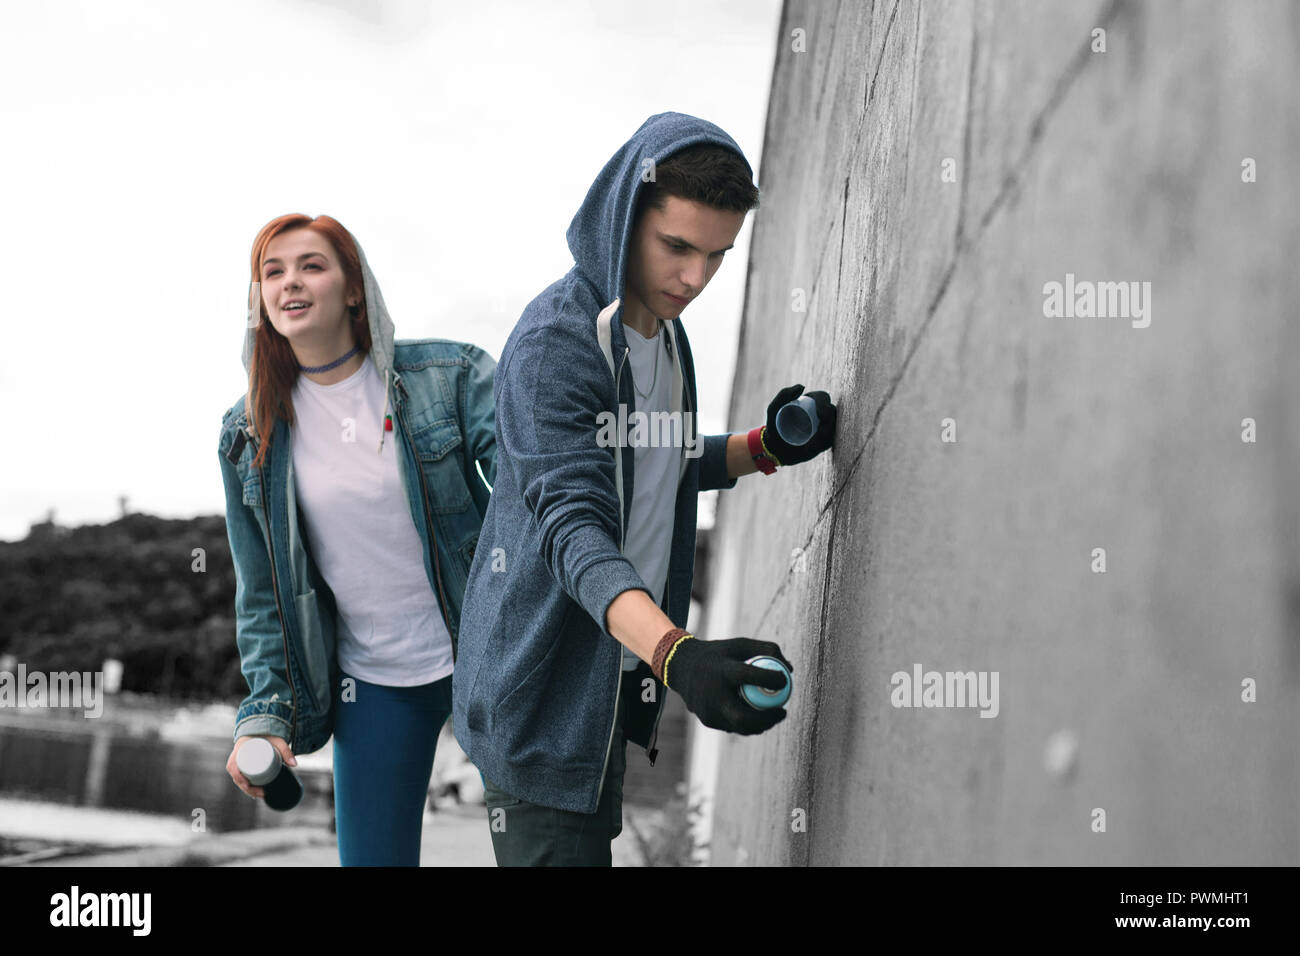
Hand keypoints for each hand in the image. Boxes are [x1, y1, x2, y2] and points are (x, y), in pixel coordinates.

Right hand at [227, 735, 294, 798]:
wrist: (264, 727)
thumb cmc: (269, 733)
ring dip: (247, 789)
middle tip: (262, 793)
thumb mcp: (277, 741)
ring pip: (238, 778)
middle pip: (236, 776)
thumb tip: (295, 765)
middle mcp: (236, 756)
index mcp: (240, 748)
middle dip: (247, 788)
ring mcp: (239, 761)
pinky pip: (240, 776)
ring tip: (261, 794)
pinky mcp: (243, 764)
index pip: (233, 766)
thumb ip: (286, 751)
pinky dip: (245, 785)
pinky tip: (253, 793)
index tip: (248, 785)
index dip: (239, 778)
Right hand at [664, 636, 792, 734]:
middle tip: (783, 712)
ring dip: (761, 724)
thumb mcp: (741, 645)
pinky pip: (733, 726)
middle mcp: (712, 694)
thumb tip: (789, 669)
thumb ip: (767, 650)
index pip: (748, 676)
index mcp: (721, 671)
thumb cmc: (719, 654)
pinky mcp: (707, 721)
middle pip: (744, 717)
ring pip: (740, 726)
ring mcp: (708, 711)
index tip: (785, 682)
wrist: (682, 667)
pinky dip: (746, 722)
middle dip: (768, 719)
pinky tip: (755, 715)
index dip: (770, 680)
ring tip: (773, 715)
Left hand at [761, 384, 836, 466]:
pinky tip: (811, 448)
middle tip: (820, 430)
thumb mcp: (773, 410)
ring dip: (827, 434)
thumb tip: (802, 387)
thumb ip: (783, 395)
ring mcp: (823, 428)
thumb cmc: (774, 426)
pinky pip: (829, 442)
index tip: (819, 414)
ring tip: (813, 442)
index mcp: (811, 402)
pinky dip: (823, 444)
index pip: (823, 398)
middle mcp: (820, 413)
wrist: (774, 449)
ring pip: (833, 428)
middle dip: (830, 420)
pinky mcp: (824, 442)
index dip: (824, 404)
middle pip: (832, 412)